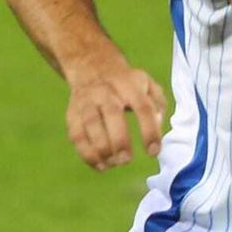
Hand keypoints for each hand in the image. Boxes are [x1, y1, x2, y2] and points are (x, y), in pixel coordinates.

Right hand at [63, 55, 167, 170]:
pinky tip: (100, 165)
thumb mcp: (148, 84)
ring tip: (114, 164)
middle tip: (126, 160)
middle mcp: (107, 92)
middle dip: (119, 140)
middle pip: (112, 114)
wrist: (91, 65)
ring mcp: (87, 101)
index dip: (149, 130)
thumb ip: (158, 104)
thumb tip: (157, 126)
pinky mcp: (72, 113)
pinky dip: (86, 153)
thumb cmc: (126, 82)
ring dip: (100, 149)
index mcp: (130, 85)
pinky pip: (76, 135)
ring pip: (90, 125)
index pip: (143, 107)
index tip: (154, 151)